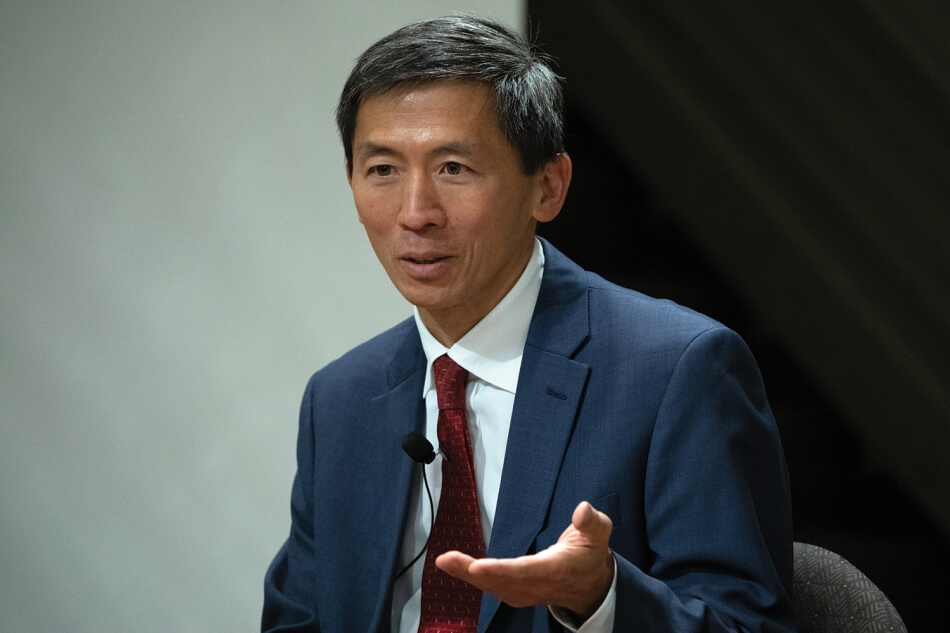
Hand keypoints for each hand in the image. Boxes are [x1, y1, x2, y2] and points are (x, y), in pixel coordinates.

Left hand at [435, 501, 614, 620]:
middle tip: (446, 559)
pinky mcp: (517, 591)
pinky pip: (491, 587)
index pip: (526, 571)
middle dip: (471, 571)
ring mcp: (526, 591)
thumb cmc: (590, 554)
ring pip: (492, 586)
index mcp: (556, 569)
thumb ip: (592, 522)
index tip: (478, 566)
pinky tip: (455, 568)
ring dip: (465, 575)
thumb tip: (582, 509)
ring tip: (444, 561)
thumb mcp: (599, 533)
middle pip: (501, 581)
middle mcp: (537, 584)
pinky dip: (471, 579)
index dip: (502, 570)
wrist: (590, 586)